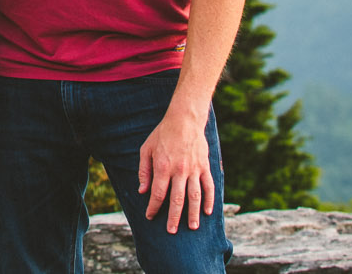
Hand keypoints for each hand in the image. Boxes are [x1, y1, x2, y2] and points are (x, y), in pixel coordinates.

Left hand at [138, 109, 214, 232]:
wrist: (184, 119)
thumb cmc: (162, 134)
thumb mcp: (146, 149)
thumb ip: (144, 171)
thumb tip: (142, 191)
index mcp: (163, 167)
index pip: (158, 193)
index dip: (153, 207)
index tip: (150, 216)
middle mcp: (179, 170)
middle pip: (177, 199)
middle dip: (173, 217)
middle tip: (171, 231)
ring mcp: (194, 169)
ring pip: (194, 196)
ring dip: (193, 213)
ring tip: (192, 228)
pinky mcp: (204, 166)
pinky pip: (209, 186)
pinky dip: (210, 200)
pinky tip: (208, 212)